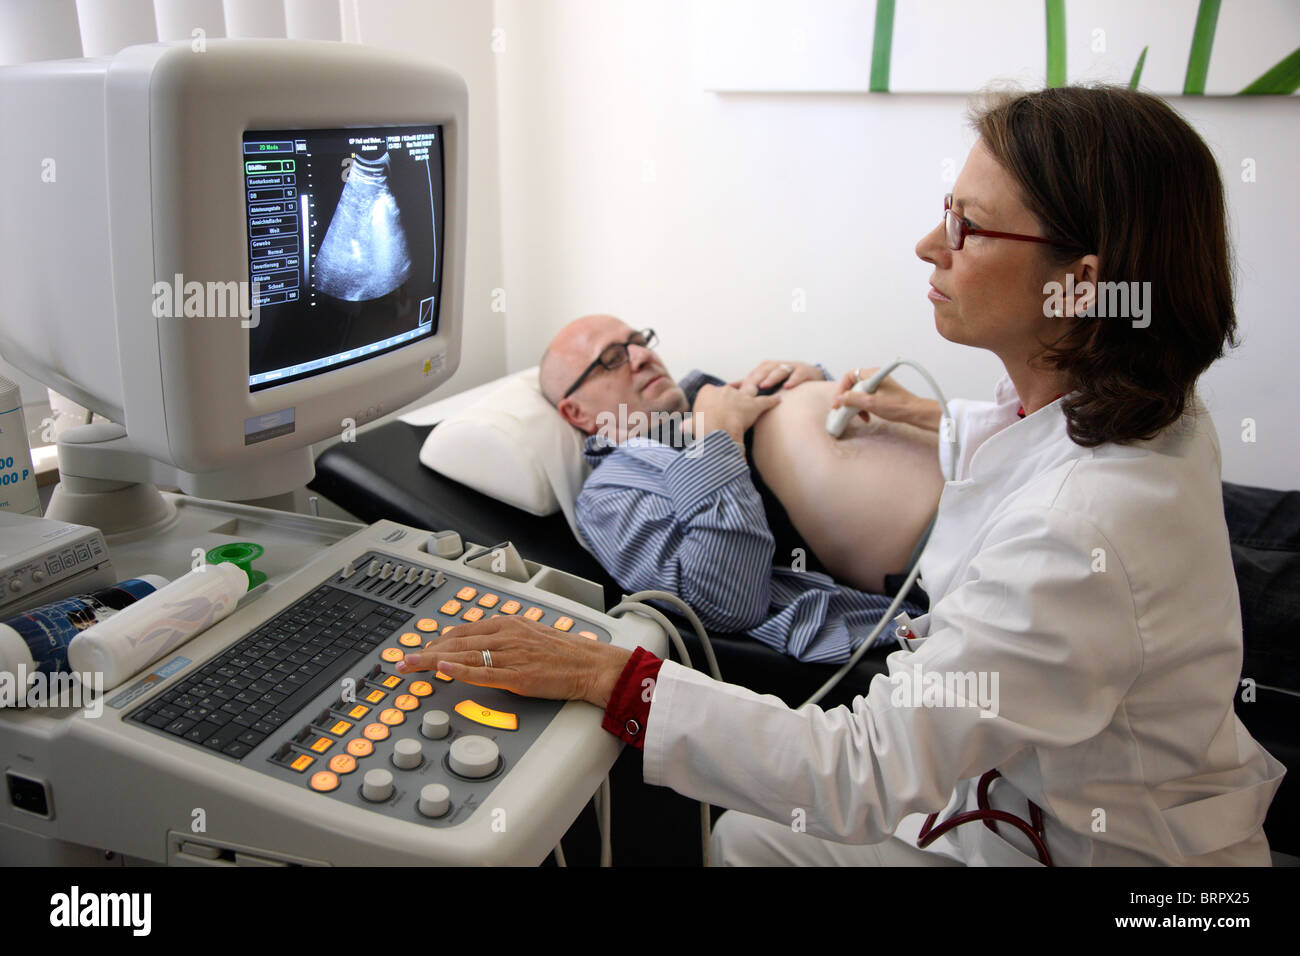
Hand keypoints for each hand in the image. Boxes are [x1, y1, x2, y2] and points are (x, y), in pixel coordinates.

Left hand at [396, 616, 632, 707]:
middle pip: (456, 641)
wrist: (592, 664)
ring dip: (431, 661)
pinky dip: (460, 670)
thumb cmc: (566, 654)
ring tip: (409, 666)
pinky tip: (443, 670)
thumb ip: (505, 640)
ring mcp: (511, 655)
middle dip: (425, 651)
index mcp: (509, 624)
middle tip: (402, 660)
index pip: (462, 630)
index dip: (436, 640)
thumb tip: (482, 648)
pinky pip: (483, 672)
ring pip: (463, 655)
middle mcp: (506, 635)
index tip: (418, 648)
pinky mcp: (518, 676)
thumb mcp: (531, 637)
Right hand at [691, 382, 780, 448]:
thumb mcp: (690, 426)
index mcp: (707, 392)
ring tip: (759, 393)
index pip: (712, 392)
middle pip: (731, 390)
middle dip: (734, 396)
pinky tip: (779, 399)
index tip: (716, 406)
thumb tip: (682, 429)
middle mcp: (724, 390)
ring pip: (749, 391)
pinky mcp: (754, 405)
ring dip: (754, 393)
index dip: (715, 399)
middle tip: (737, 402)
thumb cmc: (700, 429)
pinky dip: (773, 400)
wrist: (715, 431)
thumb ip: (689, 425)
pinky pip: (766, 401)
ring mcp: (740, 396)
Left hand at [730, 360, 823, 392]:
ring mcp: (790, 367)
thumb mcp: (766, 381)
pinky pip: (798, 374)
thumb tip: (727, 387)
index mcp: (765, 367)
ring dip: (771, 378)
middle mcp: (776, 365)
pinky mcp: (803, 370)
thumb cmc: (783, 380)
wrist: (809, 375)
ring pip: (779, 371)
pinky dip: (793, 379)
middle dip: (755, 379)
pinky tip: (787, 386)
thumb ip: (747, 384)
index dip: (745, 383)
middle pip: (764, 371)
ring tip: (764, 386)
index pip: (753, 375)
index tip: (736, 394)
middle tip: (747, 389)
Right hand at [831, 366, 934, 428]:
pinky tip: (866, 416)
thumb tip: (839, 399)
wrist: (914, 412)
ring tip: (859, 415)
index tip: (838, 401)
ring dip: (856, 405)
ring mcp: (878, 385)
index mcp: (872, 375)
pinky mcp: (881, 393)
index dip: (841, 389)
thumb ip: (852, 399)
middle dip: (848, 399)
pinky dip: (863, 407)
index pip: (849, 376)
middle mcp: (875, 377)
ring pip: (859, 393)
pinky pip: (866, 398)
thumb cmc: (898, 406)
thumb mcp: (871, 403)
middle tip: (844, 410)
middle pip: (853, 385)